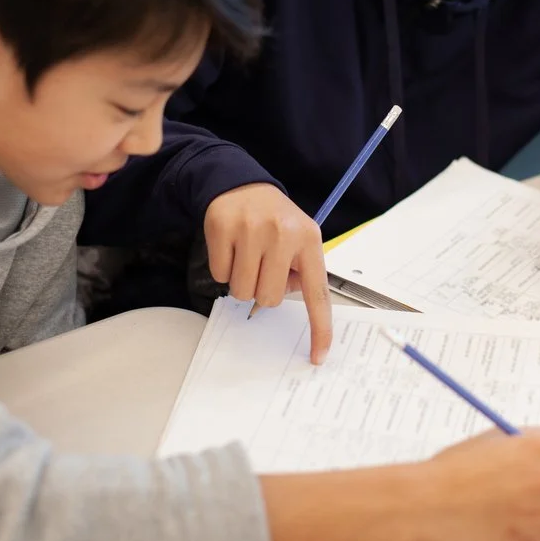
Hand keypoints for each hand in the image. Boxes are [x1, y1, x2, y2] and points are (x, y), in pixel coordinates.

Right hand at [204, 183, 331, 363]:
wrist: (241, 184)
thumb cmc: (275, 220)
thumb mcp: (299, 238)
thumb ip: (300, 271)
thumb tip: (280, 297)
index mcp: (309, 241)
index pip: (318, 293)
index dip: (319, 328)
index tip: (318, 357)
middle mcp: (283, 234)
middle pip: (269, 298)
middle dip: (262, 289)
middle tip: (262, 266)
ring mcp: (251, 230)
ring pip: (242, 291)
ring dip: (241, 281)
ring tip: (247, 255)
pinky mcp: (223, 228)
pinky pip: (220, 275)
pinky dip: (223, 268)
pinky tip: (231, 247)